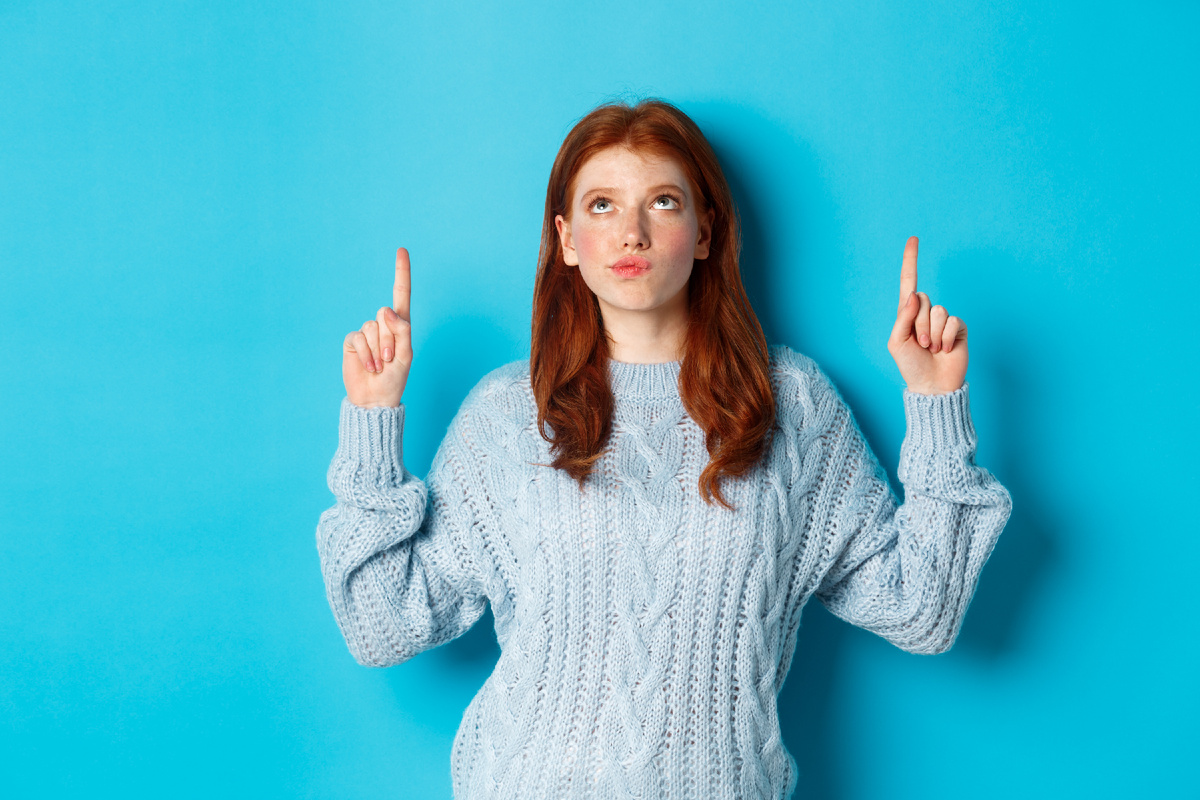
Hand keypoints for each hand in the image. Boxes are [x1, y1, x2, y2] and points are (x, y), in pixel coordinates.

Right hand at [342, 248, 412, 408]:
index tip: (401, 249)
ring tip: (380, 365)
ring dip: (378, 350)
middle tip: (390, 360)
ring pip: (372, 327)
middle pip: (386, 315)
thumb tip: (385, 310)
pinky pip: (358, 338)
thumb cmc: (394, 379)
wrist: (374, 399)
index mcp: (401, 325)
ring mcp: (367, 332)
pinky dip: (366, 354)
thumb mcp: (406, 355)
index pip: (401, 294)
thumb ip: (401, 330)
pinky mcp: (352, 341)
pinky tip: (369, 366)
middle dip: (390, 340)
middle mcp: (383, 324)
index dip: (401, 272)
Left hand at [887, 236, 967, 394]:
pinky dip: (945, 338)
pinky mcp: (958, 328)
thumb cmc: (911, 365)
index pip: (909, 282)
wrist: (932, 385)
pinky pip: (952, 321)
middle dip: (919, 325)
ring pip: (938, 311)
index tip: (914, 238)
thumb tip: (916, 295)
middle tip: (920, 345)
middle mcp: (926, 312)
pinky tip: (945, 350)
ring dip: (932, 334)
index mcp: (908, 313)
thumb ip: (904, 317)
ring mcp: (943, 320)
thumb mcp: (897, 342)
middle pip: (923, 299)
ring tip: (931, 350)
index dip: (911, 260)